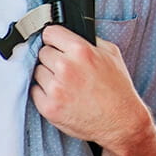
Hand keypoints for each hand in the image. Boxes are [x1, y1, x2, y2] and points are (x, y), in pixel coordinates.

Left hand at [31, 25, 155, 153]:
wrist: (121, 121)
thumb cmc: (118, 89)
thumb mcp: (111, 54)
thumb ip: (89, 40)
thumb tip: (70, 34)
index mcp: (80, 51)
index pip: (50, 33)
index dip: (53, 39)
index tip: (55, 43)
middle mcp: (66, 67)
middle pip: (42, 52)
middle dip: (52, 58)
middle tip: (65, 68)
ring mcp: (56, 89)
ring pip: (36, 71)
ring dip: (47, 76)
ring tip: (65, 83)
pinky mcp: (49, 107)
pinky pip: (35, 91)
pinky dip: (44, 92)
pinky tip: (60, 95)